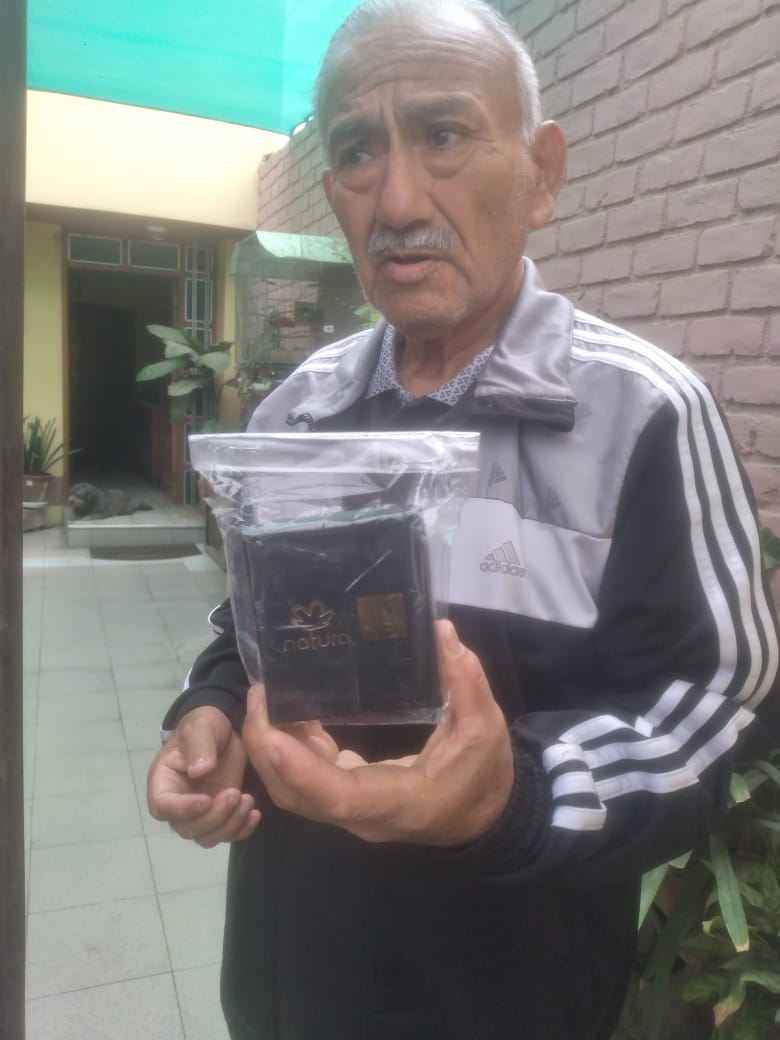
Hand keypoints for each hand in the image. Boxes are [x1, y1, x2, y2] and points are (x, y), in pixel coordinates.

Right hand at [147, 706, 260, 846]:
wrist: (225, 730)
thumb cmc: (205, 725)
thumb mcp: (201, 727)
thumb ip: (198, 747)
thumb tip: (198, 772)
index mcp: (164, 781)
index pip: (162, 806)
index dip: (182, 809)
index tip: (207, 799)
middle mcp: (178, 802)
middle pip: (188, 828)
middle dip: (214, 817)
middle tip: (235, 793)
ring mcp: (200, 812)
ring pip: (207, 837)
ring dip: (229, 825)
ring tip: (248, 800)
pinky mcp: (221, 814)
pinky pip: (227, 834)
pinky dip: (241, 830)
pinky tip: (254, 814)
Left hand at [241, 620, 513, 846]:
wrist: (484, 816)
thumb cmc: (484, 774)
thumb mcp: (485, 727)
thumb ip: (466, 682)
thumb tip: (442, 632)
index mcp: (397, 801)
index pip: (338, 795)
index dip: (300, 769)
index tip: (271, 735)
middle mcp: (363, 813)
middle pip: (298, 795)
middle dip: (268, 749)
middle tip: (258, 696)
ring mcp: (352, 809)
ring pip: (295, 790)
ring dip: (272, 747)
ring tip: (263, 696)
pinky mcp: (348, 795)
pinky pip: (307, 777)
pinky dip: (290, 746)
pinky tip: (289, 708)